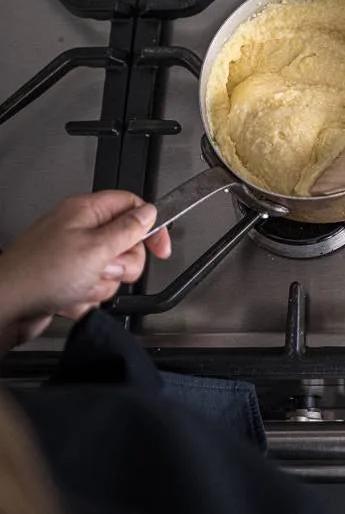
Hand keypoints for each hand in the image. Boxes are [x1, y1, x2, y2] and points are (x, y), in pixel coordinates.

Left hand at [0, 191, 170, 348]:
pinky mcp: (67, 281)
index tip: (161, 248)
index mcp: (86, 211)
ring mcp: (72, 257)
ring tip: (80, 286)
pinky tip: (68, 299)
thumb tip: (150, 213)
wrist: (6, 307)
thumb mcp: (96, 248)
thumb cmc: (41, 273)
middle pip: (126, 243)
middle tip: (105, 269)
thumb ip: (128, 229)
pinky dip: (86, 298)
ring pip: (111, 271)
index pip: (132, 206)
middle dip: (121, 264)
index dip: (150, 226)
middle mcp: (79, 230)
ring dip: (101, 285)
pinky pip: (94, 290)